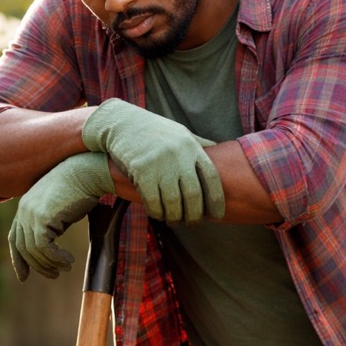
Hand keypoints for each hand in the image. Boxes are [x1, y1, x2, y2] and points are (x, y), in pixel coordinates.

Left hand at [8, 152, 112, 280]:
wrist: (88, 172)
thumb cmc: (80, 189)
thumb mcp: (59, 210)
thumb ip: (49, 226)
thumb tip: (48, 248)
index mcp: (25, 207)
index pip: (14, 238)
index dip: (18, 259)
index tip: (24, 277)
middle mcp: (23, 210)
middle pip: (23, 247)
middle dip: (38, 265)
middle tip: (54, 274)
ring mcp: (30, 213)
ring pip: (34, 250)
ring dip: (50, 263)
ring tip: (65, 267)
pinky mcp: (41, 217)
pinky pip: (44, 247)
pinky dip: (56, 258)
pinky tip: (69, 260)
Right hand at [82, 98, 224, 225]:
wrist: (121, 122)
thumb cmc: (155, 131)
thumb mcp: (181, 133)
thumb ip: (200, 145)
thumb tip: (223, 153)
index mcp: (192, 147)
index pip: (212, 178)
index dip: (216, 200)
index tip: (218, 215)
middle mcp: (178, 155)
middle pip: (193, 195)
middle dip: (194, 215)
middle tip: (192, 223)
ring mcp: (159, 163)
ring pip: (173, 202)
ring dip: (175, 217)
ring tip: (174, 221)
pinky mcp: (141, 170)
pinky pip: (153, 201)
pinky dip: (157, 212)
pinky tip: (158, 214)